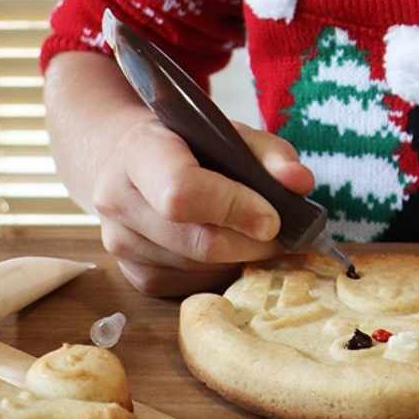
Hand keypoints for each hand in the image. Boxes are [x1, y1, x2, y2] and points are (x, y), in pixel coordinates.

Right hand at [93, 115, 313, 296]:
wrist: (123, 158)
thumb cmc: (186, 143)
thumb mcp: (227, 132)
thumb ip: (269, 153)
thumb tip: (300, 182)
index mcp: (139, 151)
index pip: (182, 192)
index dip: (234, 208)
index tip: (272, 216)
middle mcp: (118, 199)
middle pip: (199, 242)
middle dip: (252, 243)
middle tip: (281, 234)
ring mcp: (120, 243)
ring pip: (200, 270)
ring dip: (239, 259)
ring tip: (252, 235)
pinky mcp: (134, 275)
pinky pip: (190, 286)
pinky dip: (219, 272)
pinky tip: (226, 248)